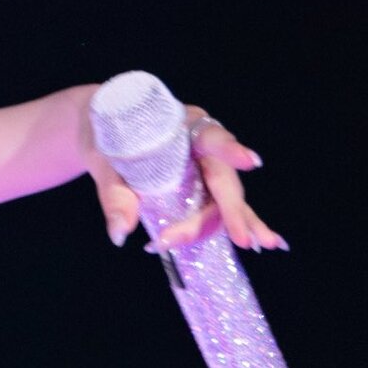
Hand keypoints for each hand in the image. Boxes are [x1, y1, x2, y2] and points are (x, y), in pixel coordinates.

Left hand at [80, 99, 286, 252]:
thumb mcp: (103, 160)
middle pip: (221, 180)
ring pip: (227, 196)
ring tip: (263, 244)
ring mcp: (206, 164)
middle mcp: (202, 143)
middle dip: (230, 212)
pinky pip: (224, 204)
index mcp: (181, 123)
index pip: (211, 137)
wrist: (101, 127)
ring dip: (241, 222)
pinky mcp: (203, 184)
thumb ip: (114, 194)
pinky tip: (266, 240)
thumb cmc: (105, 135)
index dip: (230, 150)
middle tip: (242, 240)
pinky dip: (241, 222)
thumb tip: (120, 234)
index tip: (250, 161)